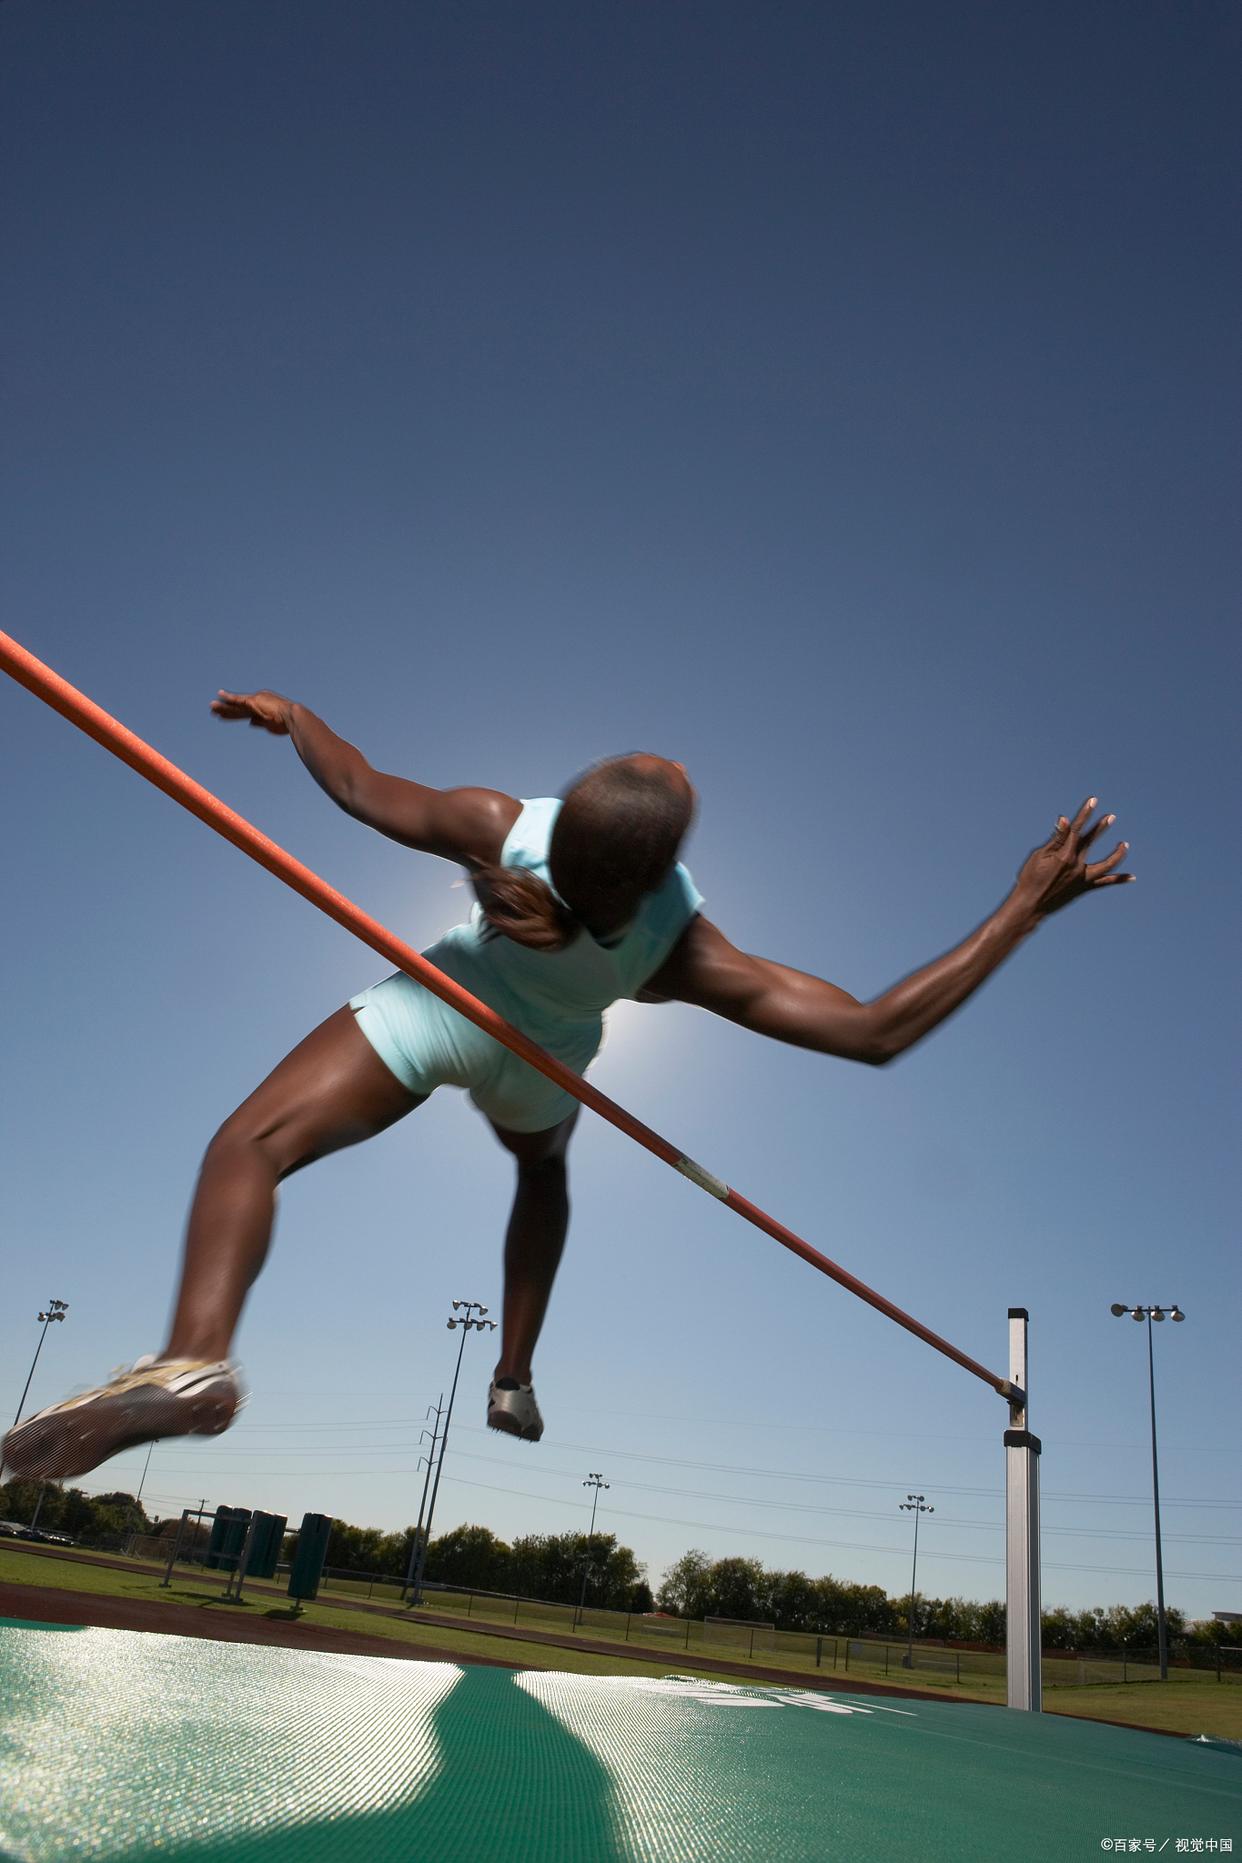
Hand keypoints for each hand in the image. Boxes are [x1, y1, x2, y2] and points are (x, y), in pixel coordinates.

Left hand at [211, 689, 293, 734]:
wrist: (293, 717)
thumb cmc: (287, 723)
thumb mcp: (271, 725)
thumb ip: (260, 723)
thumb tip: (250, 723)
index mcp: (263, 706)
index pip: (246, 711)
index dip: (235, 714)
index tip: (226, 716)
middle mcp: (258, 700)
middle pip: (239, 707)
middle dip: (227, 710)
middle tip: (215, 711)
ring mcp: (255, 700)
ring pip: (236, 705)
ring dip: (223, 707)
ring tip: (212, 707)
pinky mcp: (253, 701)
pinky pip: (238, 700)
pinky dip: (228, 698)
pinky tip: (219, 695)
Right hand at [1015, 798, 1133, 919]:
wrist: (1031, 905)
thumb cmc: (1030, 878)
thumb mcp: (1039, 856)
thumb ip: (1056, 839)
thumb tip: (1065, 820)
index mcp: (1064, 855)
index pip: (1077, 829)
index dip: (1085, 814)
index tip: (1093, 801)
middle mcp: (1077, 866)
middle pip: (1092, 842)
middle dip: (1101, 827)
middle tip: (1111, 817)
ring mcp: (1082, 878)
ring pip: (1107, 864)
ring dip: (1117, 854)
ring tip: (1124, 844)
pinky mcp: (1084, 888)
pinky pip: (1105, 883)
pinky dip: (1119, 879)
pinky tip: (1132, 877)